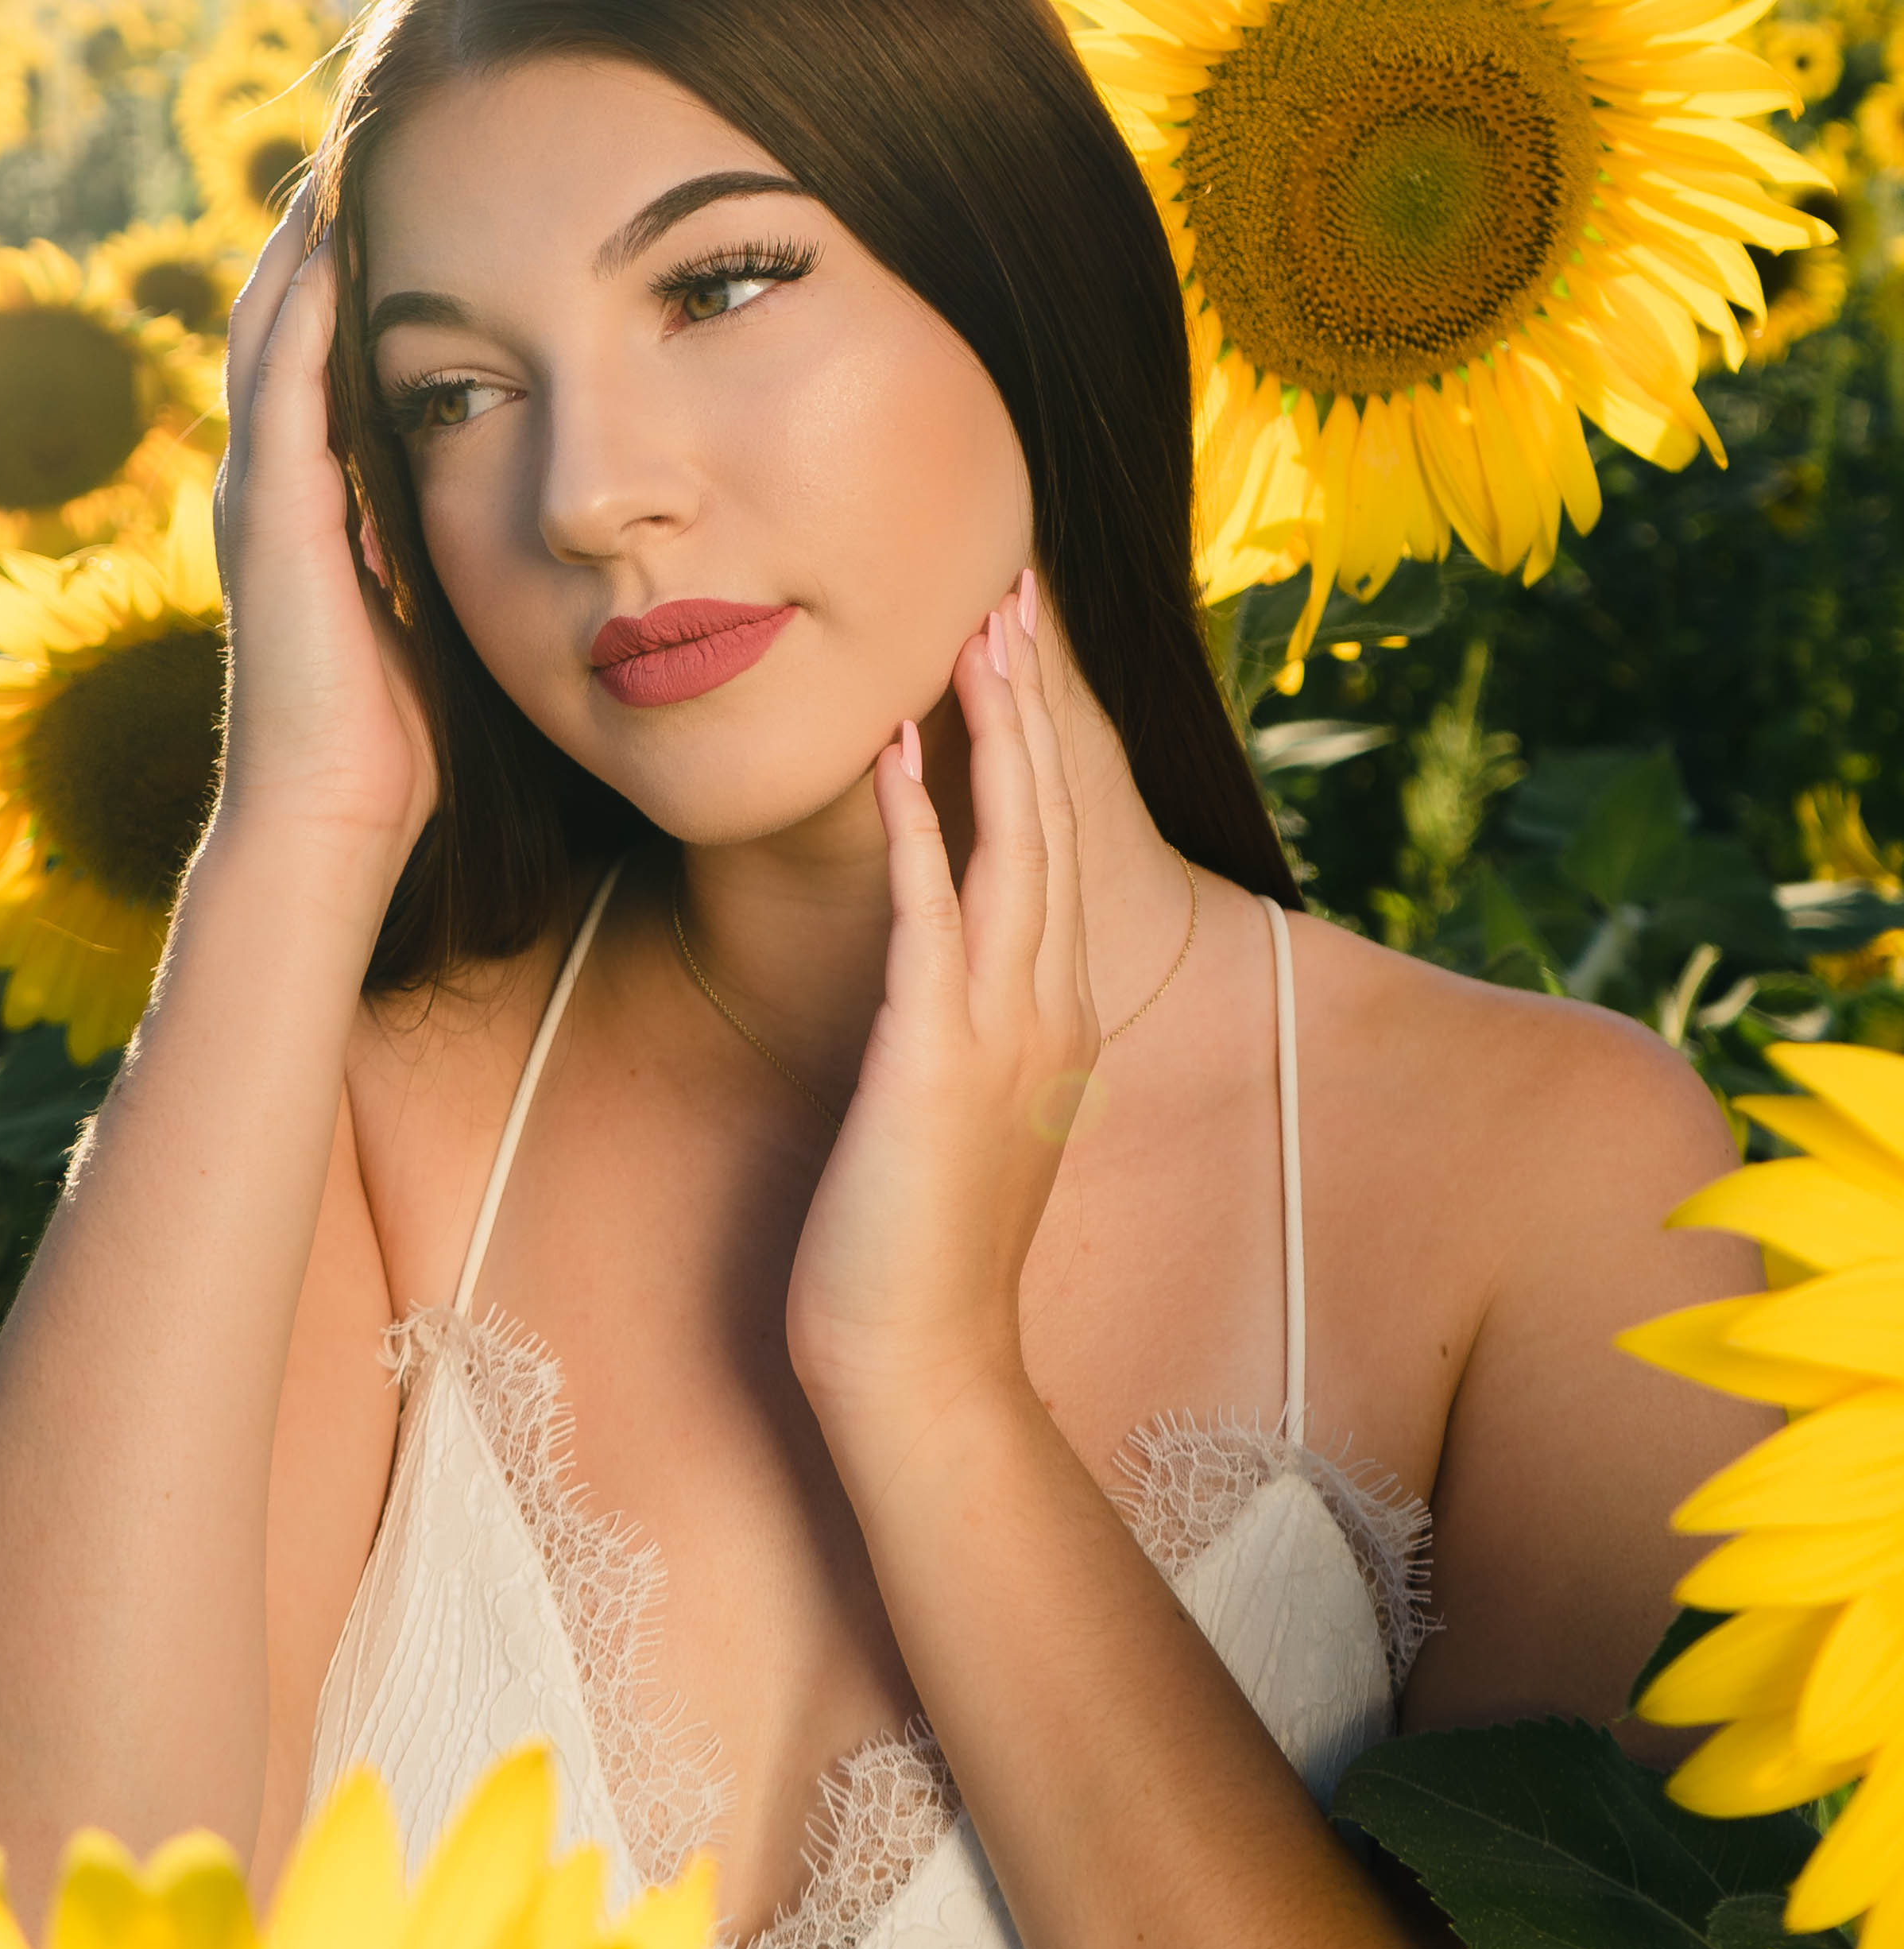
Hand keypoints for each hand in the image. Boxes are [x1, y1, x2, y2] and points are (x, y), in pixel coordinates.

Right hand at [210, 197, 438, 862]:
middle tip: (359, 134)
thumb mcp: (442, 605)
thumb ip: (459, 542)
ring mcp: (259, 494)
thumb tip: (533, 497)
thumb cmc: (401, 739)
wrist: (334, 821)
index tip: (404, 190)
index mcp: (312, 499)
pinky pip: (279, 385)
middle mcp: (271, 481)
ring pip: (266, 331)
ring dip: (300, 241)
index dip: (348, 272)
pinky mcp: (270, 516)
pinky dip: (299, 307)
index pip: (320, 353)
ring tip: (339, 152)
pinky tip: (327, 239)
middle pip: (279, 318)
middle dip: (315, 230)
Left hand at [786, 580, 1095, 1489]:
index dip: (1041, 733)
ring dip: (989, 727)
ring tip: (974, 622)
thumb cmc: (921, 1250)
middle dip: (1030, 695)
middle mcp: (1047, 1005)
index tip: (1021, 641)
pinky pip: (927, 911)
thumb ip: (967, 1036)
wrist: (921, 1366)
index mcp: (1056, 1014)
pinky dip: (913, 823)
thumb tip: (944, 986)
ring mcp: (1000, 1028)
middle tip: (1012, 582)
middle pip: (1051, 814)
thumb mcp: (962, 1118)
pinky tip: (889, 747)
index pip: (1057, 839)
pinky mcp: (933, 1056)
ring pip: (1009, 841)